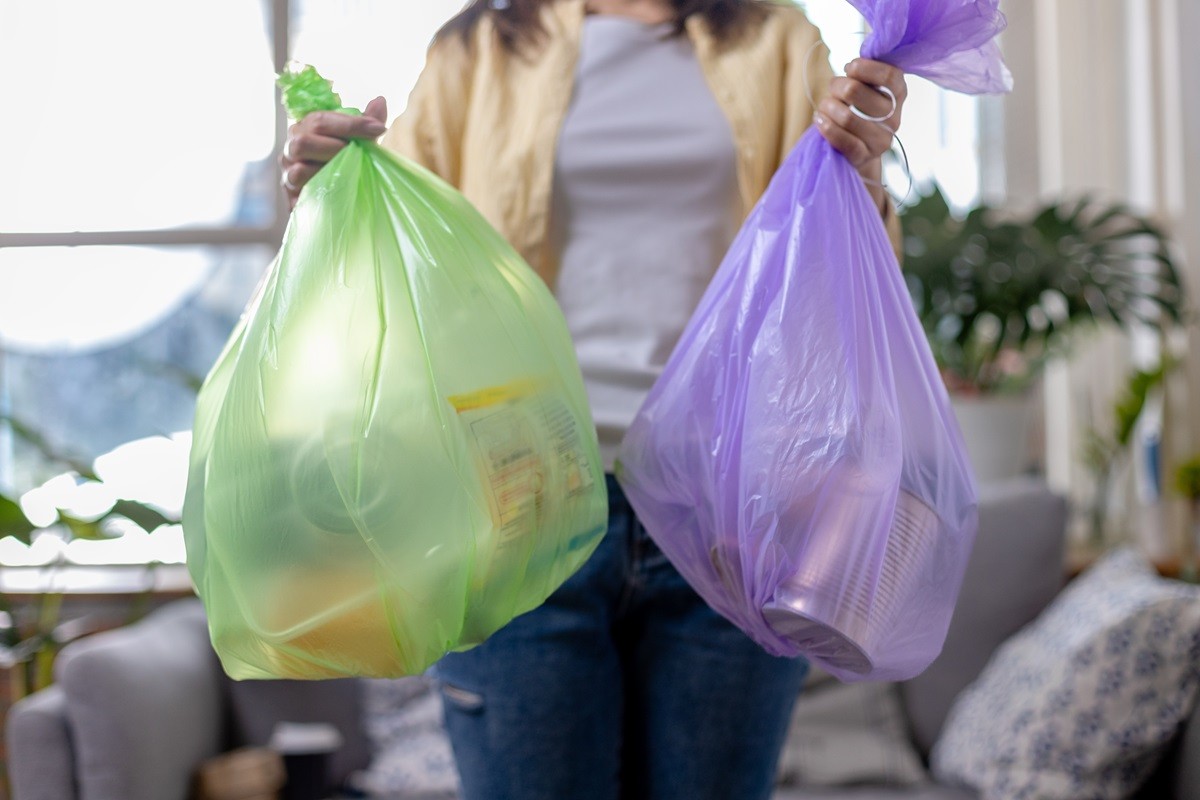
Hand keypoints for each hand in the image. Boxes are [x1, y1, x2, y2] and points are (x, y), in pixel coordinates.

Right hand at [280, 96, 387, 208]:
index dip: (351, 124)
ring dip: (327, 168)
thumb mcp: (361, 143)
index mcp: (306, 128)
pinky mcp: (290, 195)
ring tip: (349, 171)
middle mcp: (292, 147)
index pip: (320, 119)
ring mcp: (288, 172)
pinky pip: (299, 188)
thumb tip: (380, 99)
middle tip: (359, 154)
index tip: (379, 129)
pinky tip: (338, 187)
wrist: (339, 200)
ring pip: (299, 167)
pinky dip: (319, 186)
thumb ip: (368, 122)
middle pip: (303, 141)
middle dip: (336, 147)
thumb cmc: (348, 164)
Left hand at [814, 59, 907, 212]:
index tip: (849, 67)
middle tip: (833, 88)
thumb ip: (864, 73)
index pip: (890, 76)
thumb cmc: (859, 109)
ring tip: (824, 107)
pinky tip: (819, 120)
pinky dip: (825, 126)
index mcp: (899, 94)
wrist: (859, 149)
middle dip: (836, 86)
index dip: (865, 68)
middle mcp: (895, 118)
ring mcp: (881, 140)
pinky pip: (842, 139)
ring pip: (845, 115)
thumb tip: (853, 64)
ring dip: (827, 107)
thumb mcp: (867, 88)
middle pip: (856, 92)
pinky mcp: (864, 156)